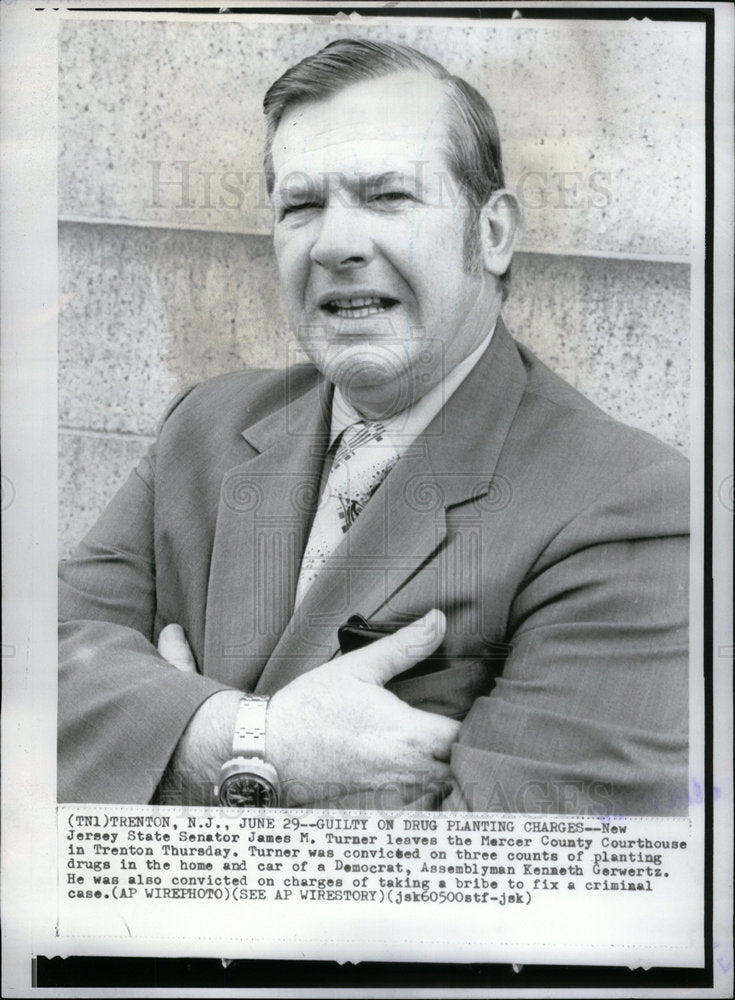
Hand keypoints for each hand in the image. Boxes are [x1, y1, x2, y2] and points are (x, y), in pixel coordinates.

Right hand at [157, 612, 459, 807]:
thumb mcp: (358, 667)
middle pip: (462, 766)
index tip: (482, 702)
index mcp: (409, 735)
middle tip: (473, 720)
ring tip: (451, 738)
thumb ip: (404, 646)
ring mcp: (393, 786)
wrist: (269, 750)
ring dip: (450, 763)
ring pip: (442, 784)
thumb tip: (439, 620)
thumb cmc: (311, 707)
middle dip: (470, 746)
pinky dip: (428, 778)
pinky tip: (421, 756)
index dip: (480, 722)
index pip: (466, 737)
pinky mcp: (378, 795)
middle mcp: (408, 767)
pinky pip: (419, 792)